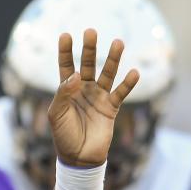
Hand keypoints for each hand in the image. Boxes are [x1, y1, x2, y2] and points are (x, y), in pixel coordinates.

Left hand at [49, 29, 139, 166]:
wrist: (79, 157)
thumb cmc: (63, 135)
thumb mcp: (56, 114)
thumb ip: (63, 93)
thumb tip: (76, 74)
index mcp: (67, 89)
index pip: (66, 66)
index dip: (66, 51)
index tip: (66, 35)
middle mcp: (84, 89)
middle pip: (88, 64)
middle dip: (90, 48)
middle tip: (91, 31)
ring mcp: (98, 97)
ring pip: (107, 74)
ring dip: (113, 59)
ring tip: (118, 42)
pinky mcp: (111, 108)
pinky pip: (121, 93)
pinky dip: (128, 83)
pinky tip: (134, 72)